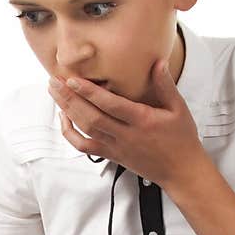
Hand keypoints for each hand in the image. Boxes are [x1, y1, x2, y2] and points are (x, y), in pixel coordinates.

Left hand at [46, 57, 207, 191]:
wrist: (181, 172)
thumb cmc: (181, 139)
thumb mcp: (178, 109)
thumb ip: (165, 85)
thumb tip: (157, 62)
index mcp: (142, 121)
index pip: (110, 105)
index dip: (89, 92)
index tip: (72, 79)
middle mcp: (126, 136)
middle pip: (90, 117)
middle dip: (69, 98)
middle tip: (53, 80)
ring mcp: (116, 147)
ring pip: (85, 130)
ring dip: (66, 110)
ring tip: (54, 93)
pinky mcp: (111, 156)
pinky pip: (85, 147)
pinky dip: (70, 134)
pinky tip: (64, 118)